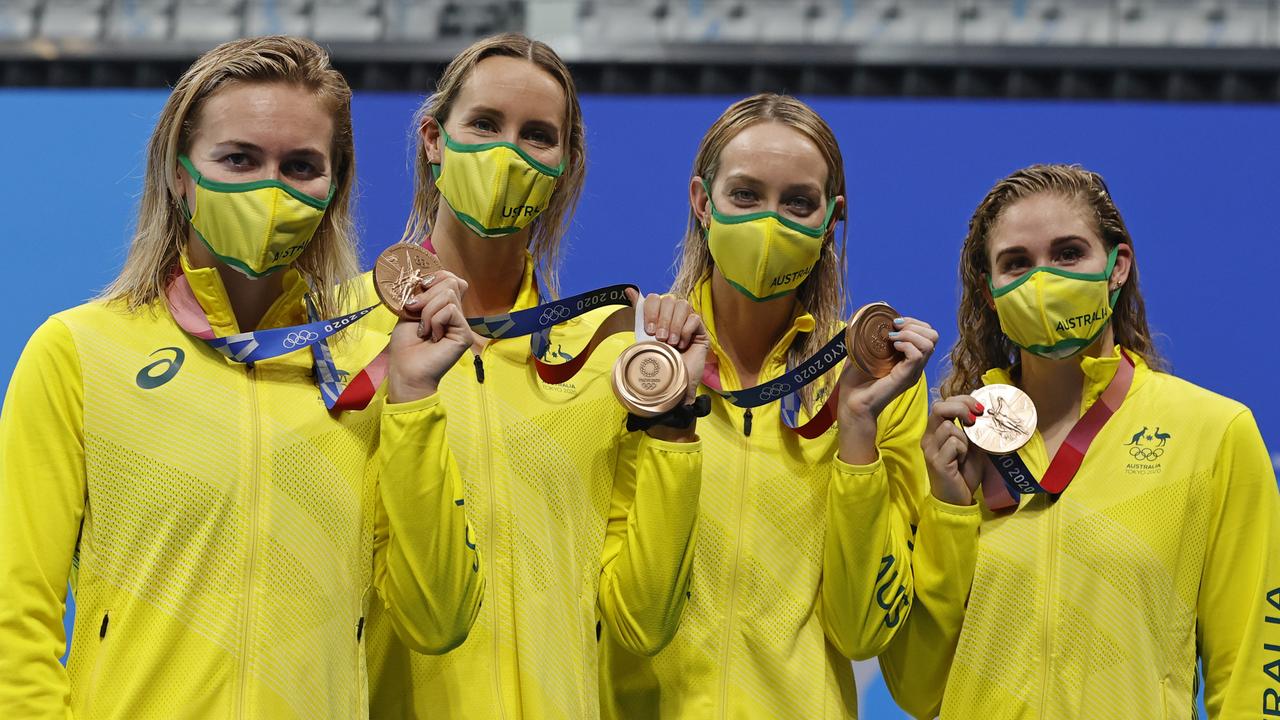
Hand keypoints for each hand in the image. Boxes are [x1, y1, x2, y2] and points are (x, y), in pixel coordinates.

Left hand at [386, 271, 471, 403]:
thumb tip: (429, 281)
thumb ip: (422, 294)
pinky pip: (450, 311)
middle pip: (450, 282)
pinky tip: (433, 337)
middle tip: (414, 312)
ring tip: (423, 330)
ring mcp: (462, 324)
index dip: (436, 277)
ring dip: (428, 311)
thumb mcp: (409, 311)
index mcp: (443, 307)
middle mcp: (455, 313)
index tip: (420, 288)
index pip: (451, 278)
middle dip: (427, 295)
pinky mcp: (465, 334)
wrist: (406, 369)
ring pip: (448, 295)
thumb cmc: (406, 345)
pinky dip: (435, 321)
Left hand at [627, 288, 709, 441]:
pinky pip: (695, 317)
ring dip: (674, 324)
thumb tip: (629, 290)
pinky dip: (686, 330)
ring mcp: (688, 323)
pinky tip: (683, 343)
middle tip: (660, 339)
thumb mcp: (644, 339)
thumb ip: (639, 315)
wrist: (673, 385)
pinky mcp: (700, 331)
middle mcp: (673, 318)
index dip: (650, 310)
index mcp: (658, 317)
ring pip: (682, 305)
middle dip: (662, 319)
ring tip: (671, 342)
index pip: (655, 298)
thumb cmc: (659, 365)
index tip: (647, 330)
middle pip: (669, 299)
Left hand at [836, 316, 937, 463]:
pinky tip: (892, 347)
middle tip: (894, 329)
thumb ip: (871, 334)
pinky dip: (905, 344)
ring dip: (909, 334)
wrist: (852, 403)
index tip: (893, 323)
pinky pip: (917, 355)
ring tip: (892, 338)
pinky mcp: (906, 377)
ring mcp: (913, 372)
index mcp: (908, 359)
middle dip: (914, 325)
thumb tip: (878, 310)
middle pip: (933, 336)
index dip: (914, 322)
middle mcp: (915, 366)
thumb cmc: (856, 381)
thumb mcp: (864, 350)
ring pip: (929, 344)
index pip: (927, 334)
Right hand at [922, 395, 986, 505]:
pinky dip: (962, 450)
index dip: (962, 400)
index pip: (942, 403)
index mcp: (935, 432)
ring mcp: (930, 449)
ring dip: (964, 437)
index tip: (979, 408)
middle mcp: (929, 438)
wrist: (957, 500)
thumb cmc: (964, 473)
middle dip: (961, 407)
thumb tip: (982, 410)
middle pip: (938, 407)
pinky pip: (953, 443)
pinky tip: (961, 461)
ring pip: (948, 427)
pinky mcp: (936, 461)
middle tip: (975, 417)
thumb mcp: (972, 446)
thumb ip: (972, 430)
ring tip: (965, 452)